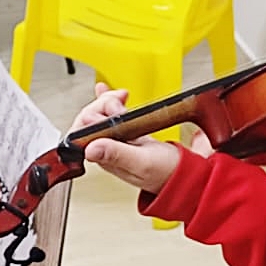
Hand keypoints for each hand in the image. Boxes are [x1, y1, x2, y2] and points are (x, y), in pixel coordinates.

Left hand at [72, 83, 186, 195]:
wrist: (184, 174)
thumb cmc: (166, 173)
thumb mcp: (143, 163)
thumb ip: (117, 155)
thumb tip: (90, 150)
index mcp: (105, 158)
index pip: (81, 133)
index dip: (92, 115)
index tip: (112, 108)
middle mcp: (106, 150)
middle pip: (88, 120)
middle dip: (101, 105)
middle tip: (120, 103)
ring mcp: (115, 141)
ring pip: (98, 114)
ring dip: (107, 101)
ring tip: (123, 97)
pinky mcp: (126, 134)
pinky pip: (111, 115)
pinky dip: (108, 101)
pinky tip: (105, 92)